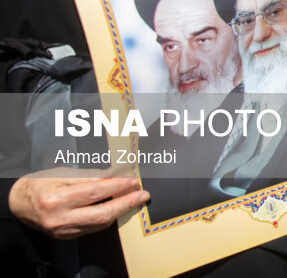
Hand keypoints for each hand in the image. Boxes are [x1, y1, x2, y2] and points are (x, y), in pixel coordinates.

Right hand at [9, 170, 148, 240]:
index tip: (134, 181)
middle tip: (142, 195)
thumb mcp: (62, 173)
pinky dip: (107, 218)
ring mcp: (62, 231)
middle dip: (126, 204)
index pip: (95, 192)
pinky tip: (116, 208)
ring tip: (133, 200)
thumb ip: (89, 176)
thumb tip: (114, 175)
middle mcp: (59, 218)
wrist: (18, 203)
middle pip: (101, 214)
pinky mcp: (66, 237)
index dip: (118, 187)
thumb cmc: (40, 184)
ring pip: (99, 224)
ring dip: (120, 211)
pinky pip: (92, 228)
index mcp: (57, 199)